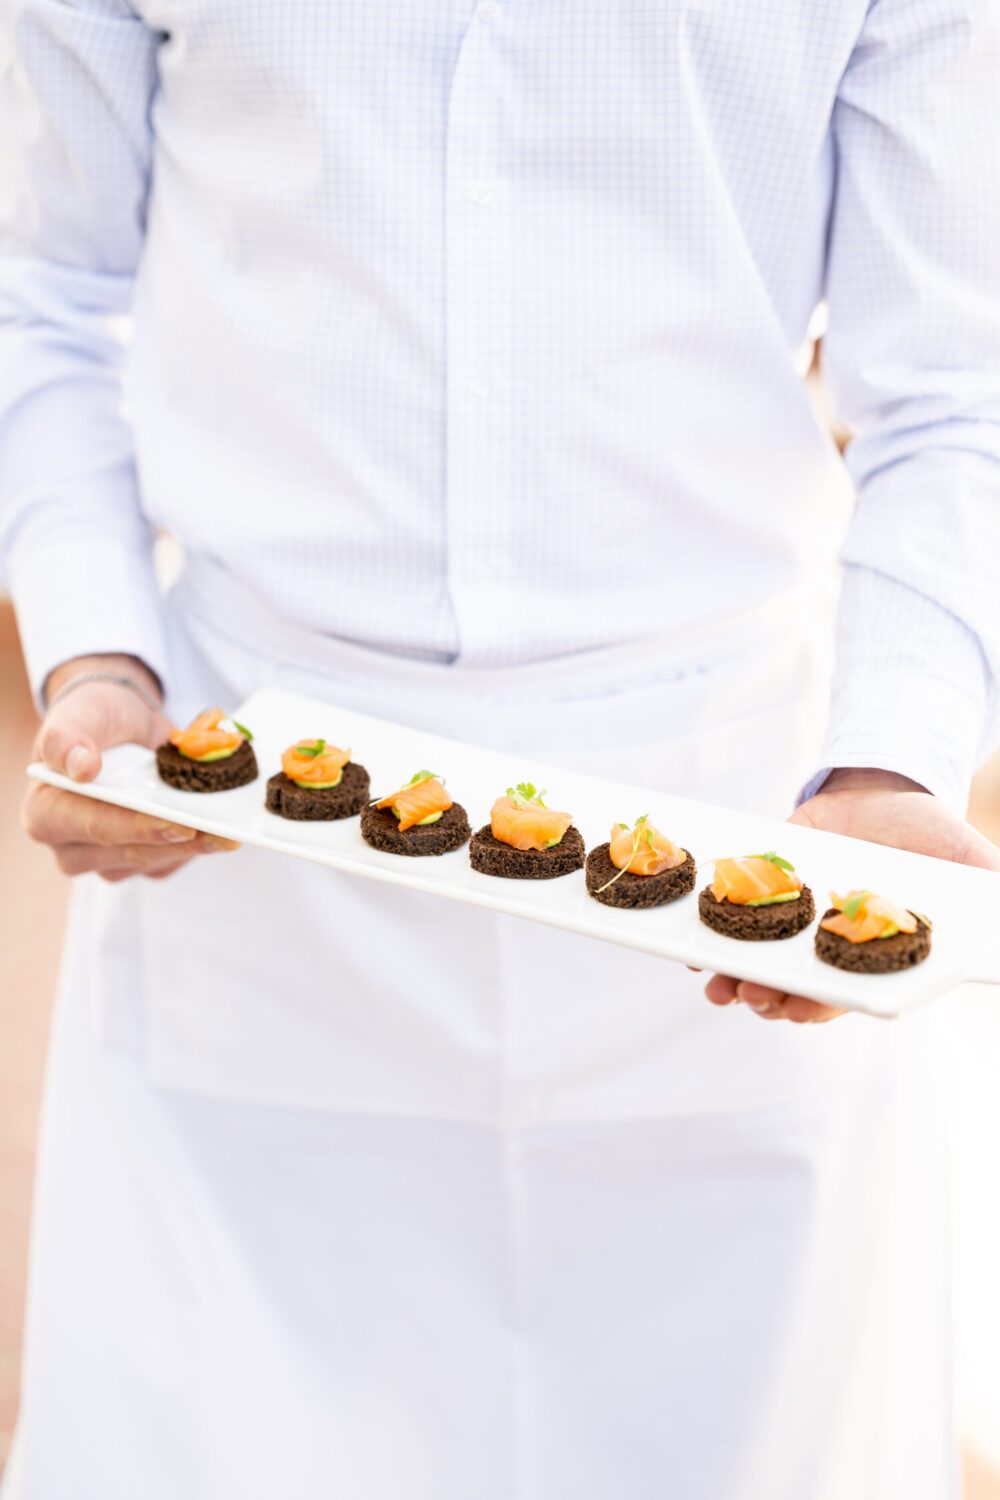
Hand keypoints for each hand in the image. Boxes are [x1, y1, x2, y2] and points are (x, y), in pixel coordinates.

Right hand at [22, 653, 237, 881]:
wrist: (121, 725)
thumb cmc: (94, 719)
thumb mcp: (79, 715)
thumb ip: (69, 738)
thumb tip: (81, 768)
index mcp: (46, 815)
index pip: (96, 827)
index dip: (138, 827)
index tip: (179, 824)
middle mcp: (71, 847)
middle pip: (130, 853)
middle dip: (177, 844)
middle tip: (222, 834)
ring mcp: (105, 860)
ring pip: (154, 863)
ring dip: (194, 849)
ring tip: (230, 834)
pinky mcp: (138, 863)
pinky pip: (169, 865)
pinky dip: (196, 849)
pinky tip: (219, 833)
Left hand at [705, 767, 999, 1022]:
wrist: (882, 784)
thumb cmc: (931, 829)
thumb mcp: (964, 858)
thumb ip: (983, 888)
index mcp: (873, 950)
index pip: (844, 995)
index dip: (819, 1007)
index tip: (796, 1010)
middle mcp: (829, 944)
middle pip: (795, 989)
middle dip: (770, 999)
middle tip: (752, 997)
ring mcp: (794, 920)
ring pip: (759, 965)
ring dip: (736, 981)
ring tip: (718, 987)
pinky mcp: (763, 888)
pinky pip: (732, 921)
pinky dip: (710, 939)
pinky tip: (694, 950)